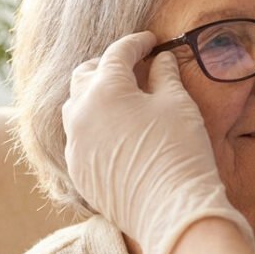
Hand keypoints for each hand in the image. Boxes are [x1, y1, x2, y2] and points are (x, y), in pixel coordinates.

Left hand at [62, 32, 254, 253]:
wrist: (171, 211)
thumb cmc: (179, 151)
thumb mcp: (177, 104)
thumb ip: (164, 75)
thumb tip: (160, 60)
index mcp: (104, 89)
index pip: (117, 54)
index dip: (136, 44)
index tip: (151, 42)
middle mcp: (79, 114)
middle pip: (84, 76)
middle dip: (106, 66)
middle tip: (131, 67)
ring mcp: (75, 145)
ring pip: (75, 109)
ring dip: (93, 97)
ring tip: (119, 99)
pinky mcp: (78, 172)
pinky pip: (79, 139)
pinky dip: (93, 128)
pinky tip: (114, 133)